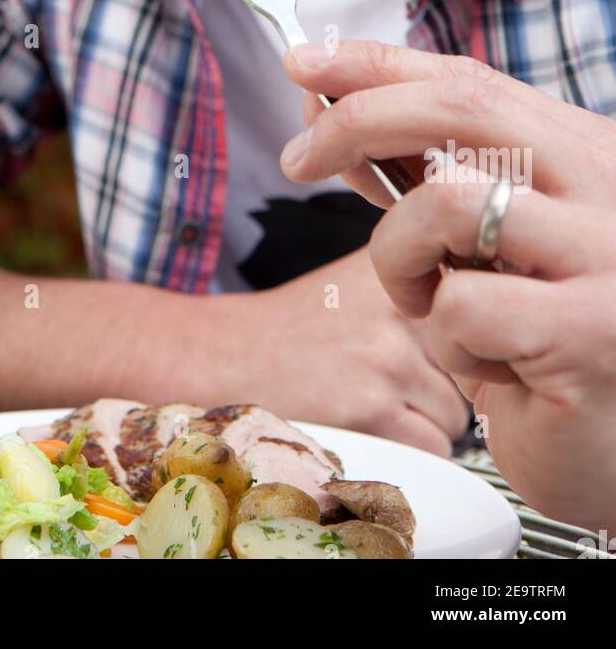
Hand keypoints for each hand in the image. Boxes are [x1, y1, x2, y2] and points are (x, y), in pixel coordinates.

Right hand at [242, 242, 468, 455]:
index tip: (437, 348)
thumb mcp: (359, 275)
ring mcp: (386, 359)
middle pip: (471, 369)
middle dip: (441, 384)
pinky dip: (412, 448)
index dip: (460, 342)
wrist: (230, 355)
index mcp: (401, 268)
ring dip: (428, 420)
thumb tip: (486, 293)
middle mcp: (399, 307)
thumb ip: (420, 275)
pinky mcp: (371, 410)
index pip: (474, 316)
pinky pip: (434, 447)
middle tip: (390, 380)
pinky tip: (373, 425)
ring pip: (455, 414)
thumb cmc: (297, 324)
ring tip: (377, 401)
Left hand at [280, 38, 615, 531]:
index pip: (469, 80)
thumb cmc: (537, 338)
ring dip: (400, 258)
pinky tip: (488, 367)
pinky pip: (461, 307)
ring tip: (424, 302)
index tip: (303, 61)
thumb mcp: (480, 239)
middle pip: (458, 107)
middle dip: (354, 121)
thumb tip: (325, 107)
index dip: (377, 63)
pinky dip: (445, 341)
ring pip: (446, 202)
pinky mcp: (589, 333)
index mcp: (583, 151)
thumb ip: (420, 172)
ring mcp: (605, 255)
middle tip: (297, 162)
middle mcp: (606, 186)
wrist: (613, 445)